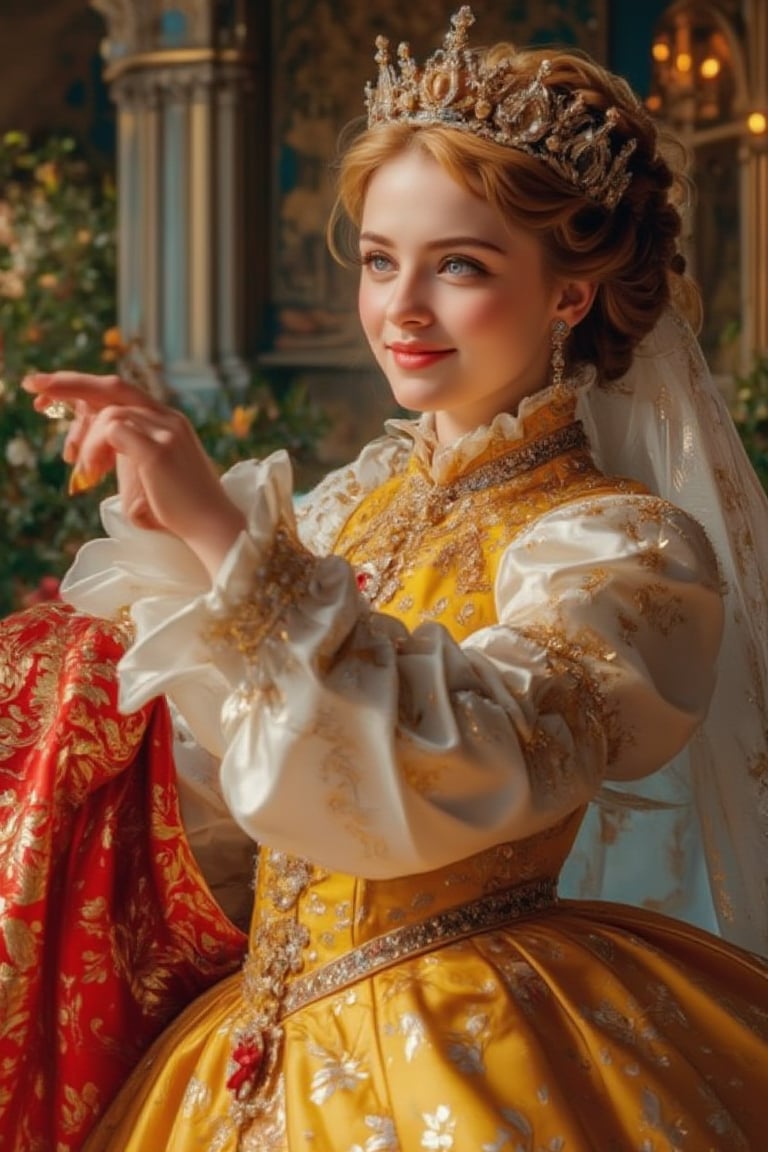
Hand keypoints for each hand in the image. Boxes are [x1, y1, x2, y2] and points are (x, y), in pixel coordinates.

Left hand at [23, 371, 246, 578]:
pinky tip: (91, 474)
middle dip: (68, 383)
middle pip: (112, 385)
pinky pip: (113, 430)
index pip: (120, 391)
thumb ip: (124, 450)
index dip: (84, 390)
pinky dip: (94, 449)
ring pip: (108, 413)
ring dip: (85, 440)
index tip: (49, 399)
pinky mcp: (159, 449)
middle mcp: (168, 417)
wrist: (210, 526)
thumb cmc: (179, 509)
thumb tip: (87, 445)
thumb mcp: (147, 472)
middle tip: (31, 385)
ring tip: (81, 471)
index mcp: (167, 420)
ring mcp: (166, 430)